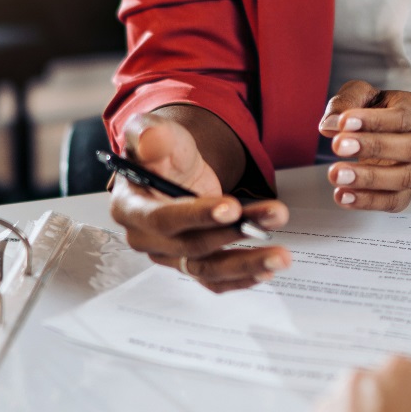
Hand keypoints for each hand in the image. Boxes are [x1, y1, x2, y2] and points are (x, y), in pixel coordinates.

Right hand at [108, 112, 289, 292]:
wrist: (172, 166)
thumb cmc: (161, 151)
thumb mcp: (155, 132)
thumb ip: (151, 133)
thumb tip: (150, 137)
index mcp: (130, 208)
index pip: (161, 219)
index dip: (197, 216)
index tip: (233, 207)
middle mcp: (146, 239)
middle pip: (191, 246)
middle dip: (234, 234)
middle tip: (274, 217)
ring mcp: (169, 255)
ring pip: (207, 268)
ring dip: (246, 263)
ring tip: (280, 256)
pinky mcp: (190, 262)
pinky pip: (215, 279)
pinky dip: (241, 278)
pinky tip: (267, 271)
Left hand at [319, 80, 410, 211]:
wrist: (392, 136)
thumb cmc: (376, 111)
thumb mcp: (361, 95)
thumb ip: (346, 102)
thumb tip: (329, 124)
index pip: (401, 117)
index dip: (373, 121)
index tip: (343, 122)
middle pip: (408, 148)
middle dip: (372, 147)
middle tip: (338, 146)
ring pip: (402, 178)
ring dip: (368, 179)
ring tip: (337, 174)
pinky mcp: (404, 192)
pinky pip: (392, 201)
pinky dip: (367, 202)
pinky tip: (343, 195)